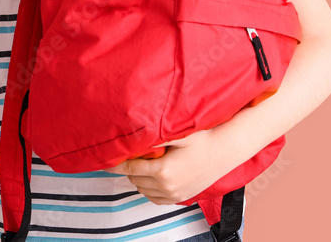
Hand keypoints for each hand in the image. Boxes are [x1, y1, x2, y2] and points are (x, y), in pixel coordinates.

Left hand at [103, 127, 226, 204]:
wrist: (224, 150)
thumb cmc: (202, 137)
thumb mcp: (178, 133)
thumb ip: (154, 136)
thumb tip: (133, 134)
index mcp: (162, 170)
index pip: (128, 168)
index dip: (115, 163)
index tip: (105, 158)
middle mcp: (166, 186)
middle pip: (134, 179)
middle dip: (130, 166)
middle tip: (132, 152)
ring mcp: (173, 195)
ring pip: (142, 189)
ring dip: (139, 177)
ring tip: (144, 161)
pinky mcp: (179, 198)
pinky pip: (154, 197)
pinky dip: (149, 187)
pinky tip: (153, 174)